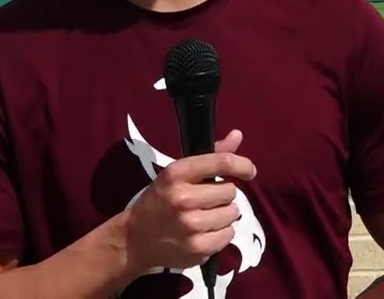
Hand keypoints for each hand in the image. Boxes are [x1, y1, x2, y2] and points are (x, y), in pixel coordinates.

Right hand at [122, 128, 257, 273]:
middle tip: (208, 199)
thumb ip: (210, 156)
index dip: (242, 165)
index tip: (249, 171)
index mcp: (177, 174)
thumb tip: (238, 135)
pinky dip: (222, 234)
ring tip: (206, 216)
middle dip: (224, 195)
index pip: (221, 162)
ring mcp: (191, 226)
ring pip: (232, 214)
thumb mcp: (176, 174)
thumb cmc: (159, 201)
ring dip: (224, 214)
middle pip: (230, 191)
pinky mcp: (197, 249)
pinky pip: (228, 236)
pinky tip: (205, 232)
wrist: (134, 239)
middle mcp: (183, 199)